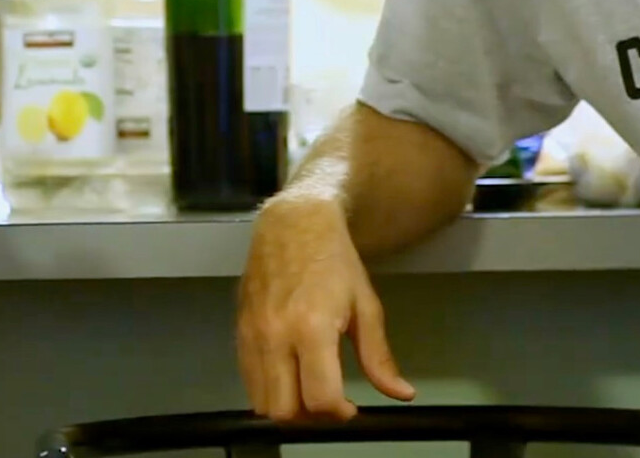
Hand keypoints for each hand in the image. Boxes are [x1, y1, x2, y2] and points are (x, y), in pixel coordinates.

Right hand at [237, 197, 415, 421]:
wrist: (292, 223)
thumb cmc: (335, 261)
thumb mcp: (365, 305)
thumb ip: (379, 356)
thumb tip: (402, 393)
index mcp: (312, 327)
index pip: (320, 397)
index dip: (339, 412)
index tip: (351, 406)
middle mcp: (276, 335)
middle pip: (284, 410)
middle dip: (310, 416)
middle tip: (329, 399)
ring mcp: (251, 334)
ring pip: (261, 401)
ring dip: (287, 405)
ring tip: (308, 387)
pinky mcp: (238, 331)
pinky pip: (247, 380)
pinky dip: (268, 388)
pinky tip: (289, 372)